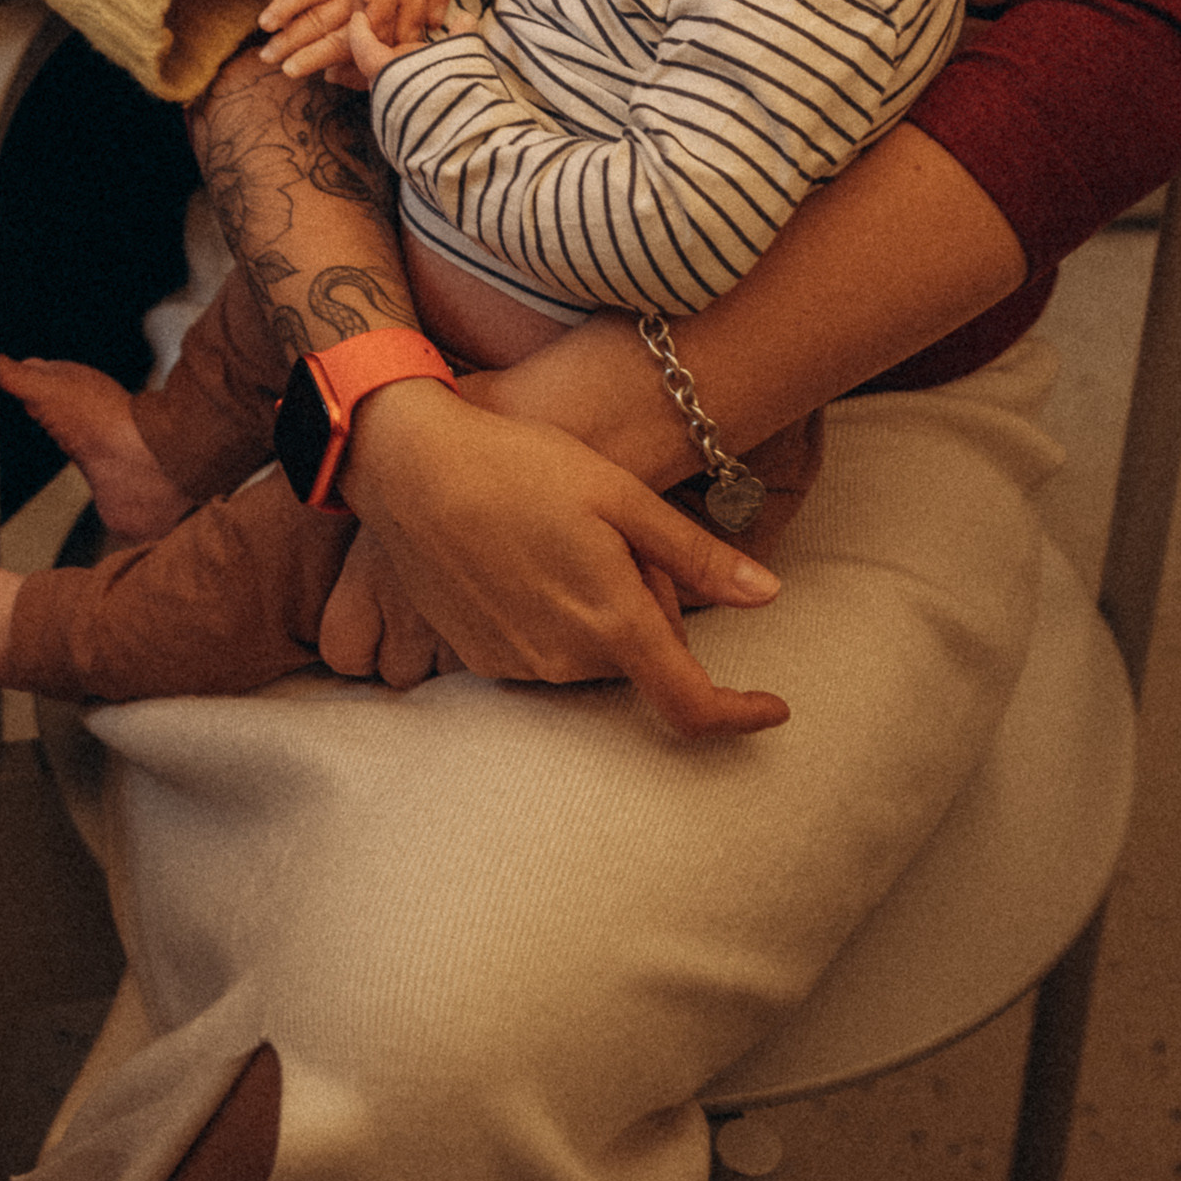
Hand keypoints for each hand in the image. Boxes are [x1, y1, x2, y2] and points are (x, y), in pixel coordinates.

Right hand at [339, 383, 788, 735]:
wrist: (408, 466)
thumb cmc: (518, 464)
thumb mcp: (620, 494)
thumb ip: (696, 556)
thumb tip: (768, 596)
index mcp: (611, 621)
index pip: (691, 704)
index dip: (739, 715)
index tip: (772, 709)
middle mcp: (565, 659)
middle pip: (638, 660)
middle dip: (648, 614)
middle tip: (618, 539)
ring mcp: (516, 663)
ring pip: (590, 655)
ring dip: (598, 616)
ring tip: (561, 538)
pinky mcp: (477, 657)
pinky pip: (543, 652)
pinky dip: (552, 618)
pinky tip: (525, 558)